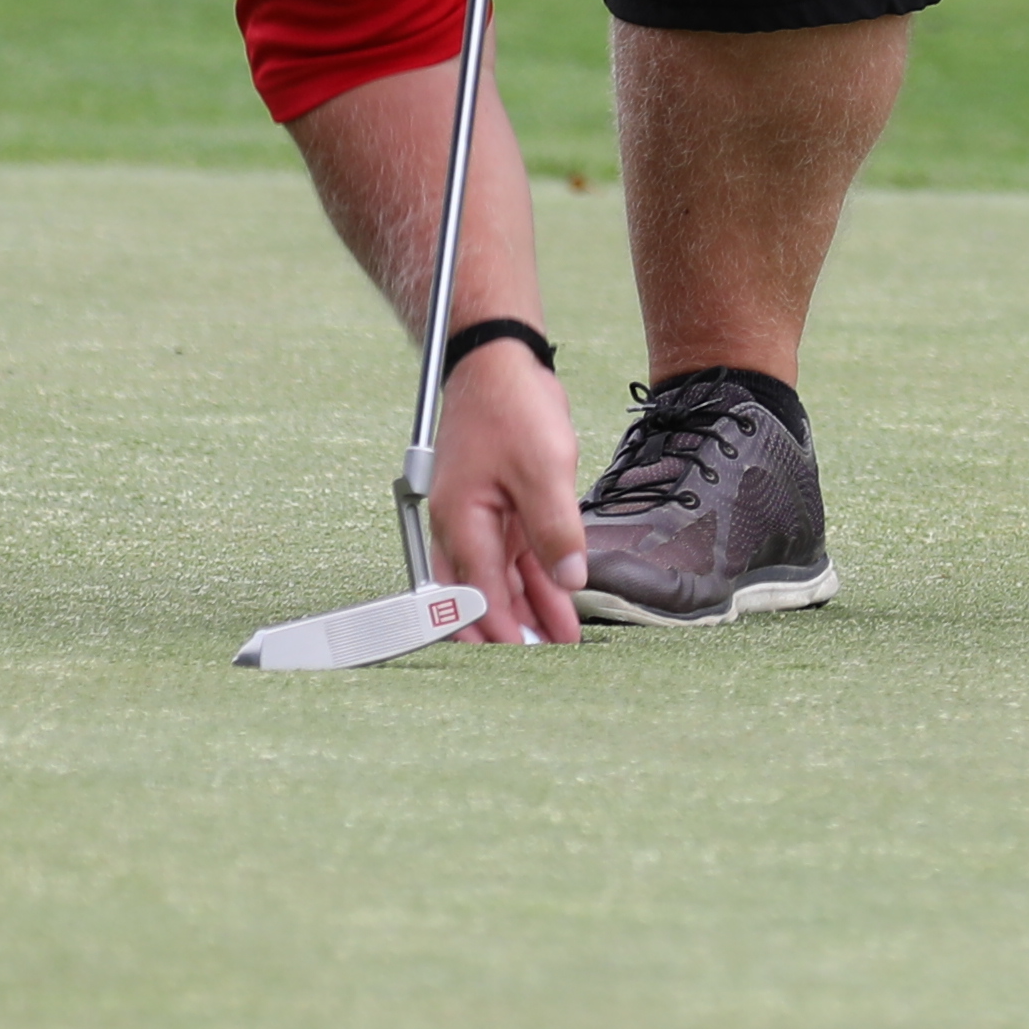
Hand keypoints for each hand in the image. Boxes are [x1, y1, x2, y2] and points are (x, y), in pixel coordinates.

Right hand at [424, 346, 587, 646]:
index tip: (527, 661)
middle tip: (542, 666)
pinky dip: (537, 583)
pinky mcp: (502, 510)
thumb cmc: (511, 406)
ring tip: (559, 647)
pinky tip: (559, 606)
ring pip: (502, 581)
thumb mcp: (543, 468)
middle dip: (509, 633)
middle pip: (480, 597)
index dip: (501, 631)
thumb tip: (569, 578)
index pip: (476, 595)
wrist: (502, 362)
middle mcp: (462, 527)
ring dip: (529, 612)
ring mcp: (480, 520)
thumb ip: (555, 528)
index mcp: (460, 521)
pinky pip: (517, 559)